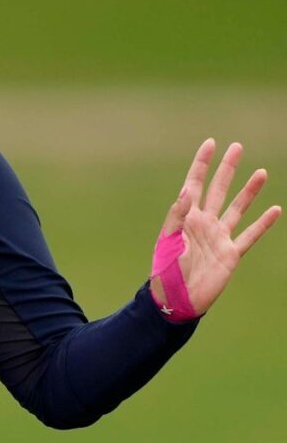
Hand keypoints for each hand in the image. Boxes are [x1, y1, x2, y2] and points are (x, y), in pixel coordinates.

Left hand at [152, 139, 281, 315]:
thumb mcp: (168, 239)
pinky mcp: (231, 254)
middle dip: (227, 169)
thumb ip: (177, 215)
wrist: (178, 299)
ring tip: (261, 172)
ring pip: (237, 208)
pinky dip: (263, 223)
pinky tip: (275, 209)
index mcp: (185, 216)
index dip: (201, 164)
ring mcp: (219, 237)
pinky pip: (250, 235)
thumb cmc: (166, 270)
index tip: (210, 144)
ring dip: (249, 191)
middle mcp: (203, 222)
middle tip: (237, 147)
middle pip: (218, 189)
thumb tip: (187, 191)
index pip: (194, 183)